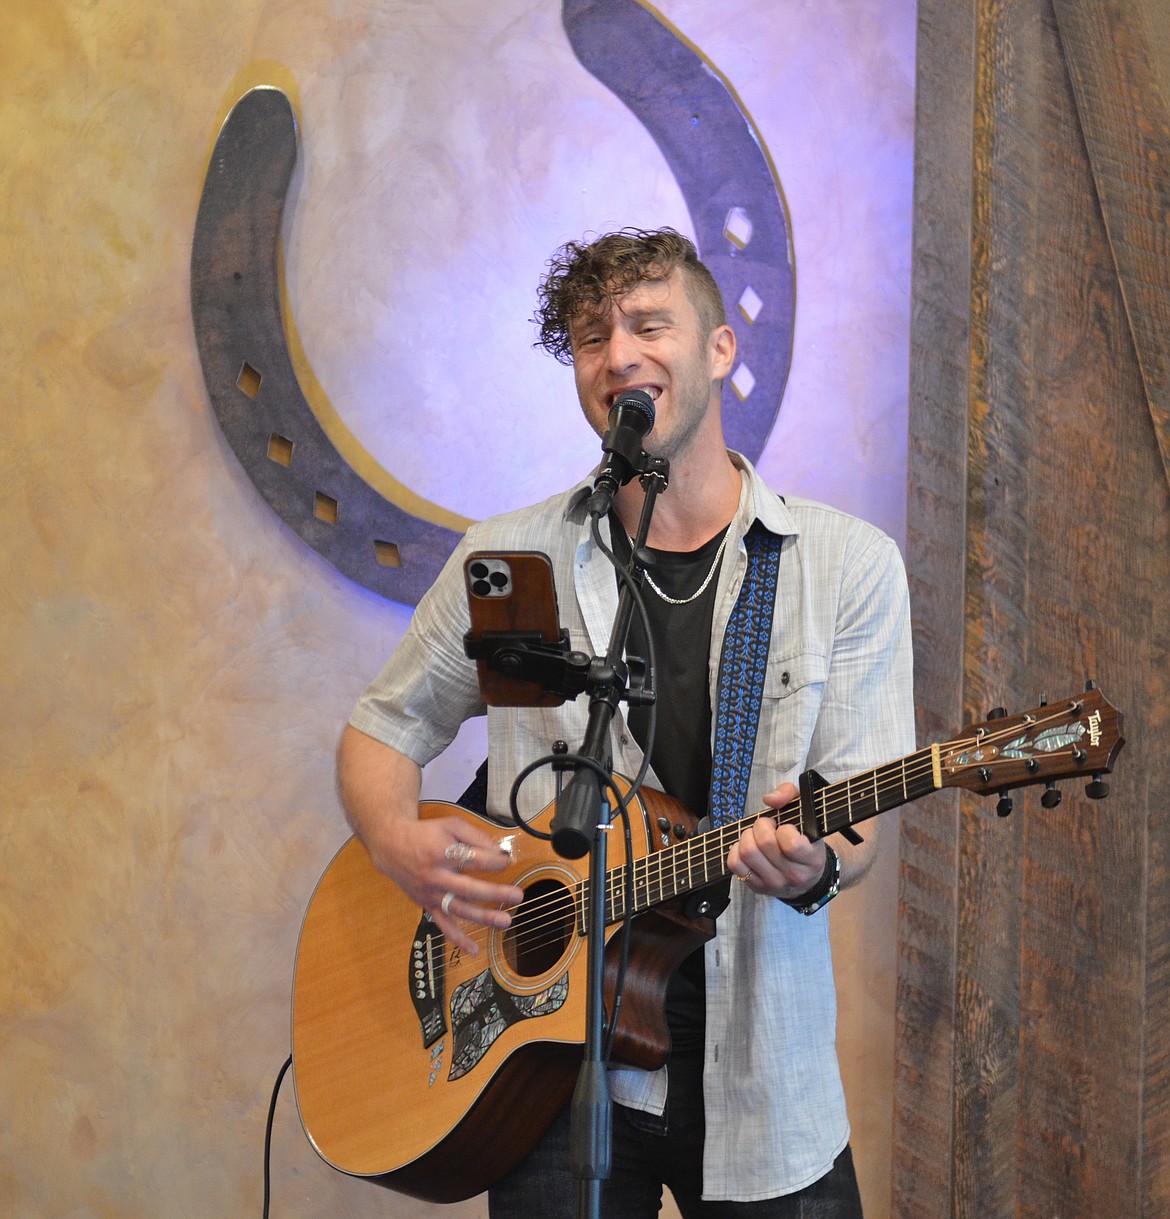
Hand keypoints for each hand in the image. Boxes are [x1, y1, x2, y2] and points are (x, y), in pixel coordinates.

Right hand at [365, 814, 523, 955]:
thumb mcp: (451, 825)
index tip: (507, 860)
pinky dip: (458, 939)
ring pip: (460, 909)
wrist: (391, 845)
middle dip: (496, 893)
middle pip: (470, 888)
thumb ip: (476, 836)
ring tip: (505, 921)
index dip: (497, 860)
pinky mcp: (427, 905)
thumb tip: (499, 852)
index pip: (477, 860)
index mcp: (444, 852)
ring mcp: (431, 893)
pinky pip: (443, 925)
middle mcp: (437, 875)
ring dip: (484, 917)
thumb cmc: (425, 833)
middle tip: (518, 895)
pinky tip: (473, 950)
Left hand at [726, 782, 827, 900]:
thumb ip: (790, 795)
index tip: (786, 827)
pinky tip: (748, 846)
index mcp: (812, 859)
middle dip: (761, 826)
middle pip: (764, 843)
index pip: (791, 844)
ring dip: (748, 836)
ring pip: (748, 852)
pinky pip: (735, 864)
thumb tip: (770, 800)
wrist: (805, 876)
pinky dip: (736, 850)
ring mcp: (775, 884)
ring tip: (757, 836)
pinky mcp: (757, 887)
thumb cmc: (803, 838)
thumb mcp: (805, 811)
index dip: (784, 828)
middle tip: (768, 826)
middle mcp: (795, 875)